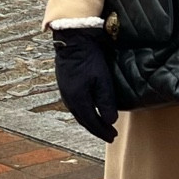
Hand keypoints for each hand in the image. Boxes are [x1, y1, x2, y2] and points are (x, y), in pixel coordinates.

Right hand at [53, 28, 118, 142]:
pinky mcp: (65, 85)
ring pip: (79, 113)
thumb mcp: (102, 79)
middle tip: (109, 135)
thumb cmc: (88, 58)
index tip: (113, 137)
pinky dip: (84, 112)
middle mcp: (69, 99)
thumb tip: (110, 120)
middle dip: (97, 129)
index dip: (103, 131)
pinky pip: (75, 105)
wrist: (71, 41)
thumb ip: (106, 101)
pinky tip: (89, 110)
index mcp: (78, 100)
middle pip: (84, 120)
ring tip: (100, 125)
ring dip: (90, 121)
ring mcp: (65, 92)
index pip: (92, 122)